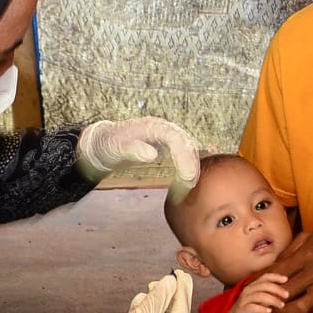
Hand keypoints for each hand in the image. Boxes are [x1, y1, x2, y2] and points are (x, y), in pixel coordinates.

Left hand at [76, 117, 199, 185]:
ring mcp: (167, 136)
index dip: (184, 157)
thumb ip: (132, 150)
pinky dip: (196, 155)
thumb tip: (152, 154)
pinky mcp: (167, 144)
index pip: (176, 139)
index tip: (187, 176)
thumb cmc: (109, 145)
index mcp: (154, 127)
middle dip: (192, 164)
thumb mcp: (115, 148)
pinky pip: (185, 149)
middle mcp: (163, 129)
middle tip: (190, 185)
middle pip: (186, 143)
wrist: (103, 142)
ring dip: (192, 165)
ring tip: (189, 185)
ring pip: (188, 147)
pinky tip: (209, 156)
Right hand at [230, 273, 288, 312]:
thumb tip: (284, 292)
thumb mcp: (263, 300)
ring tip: (281, 305)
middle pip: (264, 285)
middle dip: (277, 289)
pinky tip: (269, 311)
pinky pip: (252, 307)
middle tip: (287, 295)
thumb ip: (271, 294)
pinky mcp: (242, 309)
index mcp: (254, 285)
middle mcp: (248, 290)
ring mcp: (244, 299)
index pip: (265, 277)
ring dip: (273, 300)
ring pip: (260, 296)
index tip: (286, 279)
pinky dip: (262, 308)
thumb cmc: (253, 308)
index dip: (275, 277)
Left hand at [266, 230, 312, 312]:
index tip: (249, 289)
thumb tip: (269, 267)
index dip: (261, 282)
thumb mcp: (310, 237)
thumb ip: (289, 250)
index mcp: (309, 254)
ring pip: (301, 308)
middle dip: (269, 302)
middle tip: (258, 308)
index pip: (278, 272)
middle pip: (286, 293)